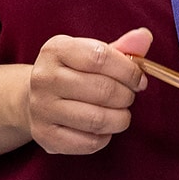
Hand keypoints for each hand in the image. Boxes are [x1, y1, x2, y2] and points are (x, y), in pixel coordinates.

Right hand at [26, 28, 150, 154]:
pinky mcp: (45, 135)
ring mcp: (41, 108)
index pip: (101, 57)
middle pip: (102, 90)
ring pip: (96, 119)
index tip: (139, 80)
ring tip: (121, 114)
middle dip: (126, 96)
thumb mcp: (92, 53)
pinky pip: (89, 143)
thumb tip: (144, 36)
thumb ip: (122, 47)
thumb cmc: (72, 73)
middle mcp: (44, 77)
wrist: (34, 99)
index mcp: (56, 49)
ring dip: (120, 119)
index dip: (129, 70)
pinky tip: (104, 128)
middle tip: (129, 97)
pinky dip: (105, 137)